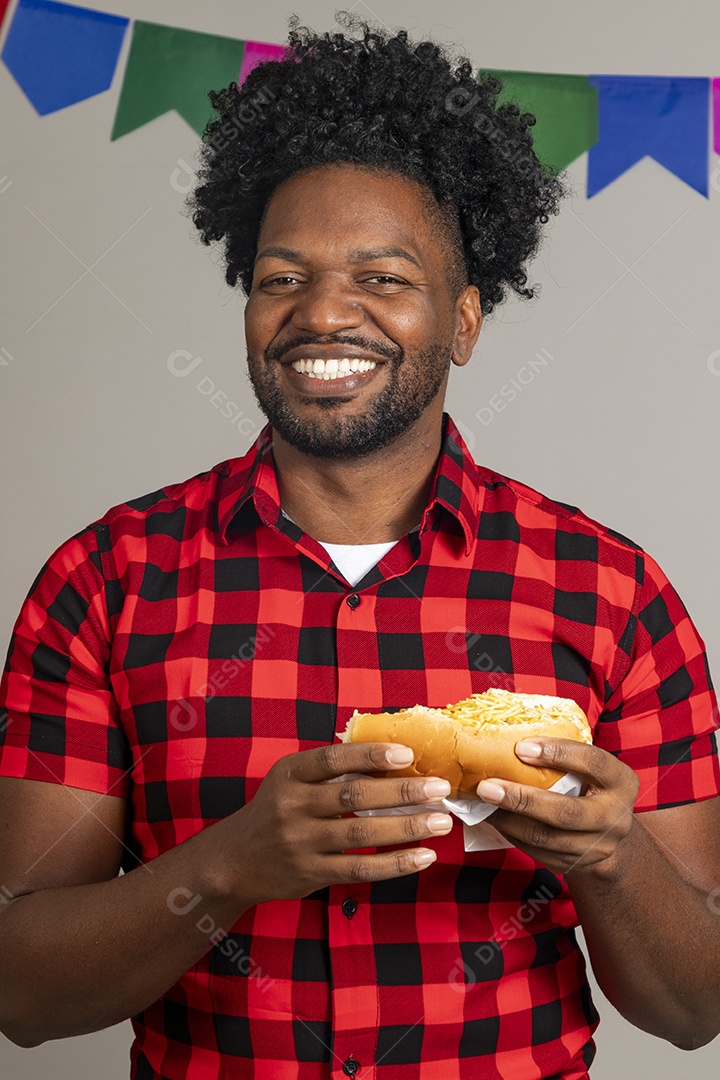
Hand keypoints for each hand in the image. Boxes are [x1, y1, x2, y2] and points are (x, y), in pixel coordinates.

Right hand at [229, 742, 453, 904]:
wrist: (235, 860)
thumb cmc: (276, 810)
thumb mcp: (290, 780)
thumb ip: (330, 771)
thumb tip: (392, 756)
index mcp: (290, 774)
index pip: (333, 760)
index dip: (371, 756)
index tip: (407, 753)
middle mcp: (292, 807)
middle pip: (354, 797)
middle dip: (402, 792)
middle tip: (439, 788)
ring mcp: (300, 843)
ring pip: (362, 834)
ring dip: (407, 827)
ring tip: (441, 822)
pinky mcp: (311, 874)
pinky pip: (360, 870)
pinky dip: (395, 864)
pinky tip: (423, 856)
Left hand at [476, 737, 640, 876]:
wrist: (612, 834)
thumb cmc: (592, 786)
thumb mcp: (592, 768)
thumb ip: (566, 754)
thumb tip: (510, 730)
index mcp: (621, 781)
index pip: (592, 762)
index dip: (557, 753)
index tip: (521, 747)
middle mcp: (614, 817)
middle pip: (565, 812)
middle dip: (522, 800)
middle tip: (487, 787)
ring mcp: (597, 846)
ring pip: (546, 837)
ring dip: (508, 820)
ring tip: (482, 803)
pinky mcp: (576, 864)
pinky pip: (538, 852)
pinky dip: (512, 833)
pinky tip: (494, 817)